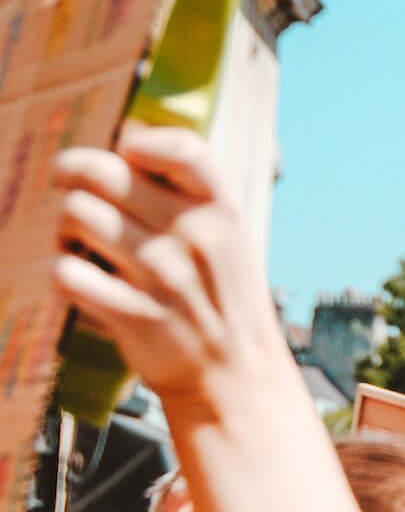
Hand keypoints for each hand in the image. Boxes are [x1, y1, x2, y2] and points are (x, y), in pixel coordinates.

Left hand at [51, 125, 292, 418]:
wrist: (235, 378)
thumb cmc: (221, 298)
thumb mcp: (227, 238)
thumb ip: (187, 189)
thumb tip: (129, 132)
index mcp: (222, 212)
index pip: (181, 149)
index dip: (138, 143)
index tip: (128, 157)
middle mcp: (195, 238)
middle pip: (100, 173)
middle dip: (74, 178)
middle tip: (76, 193)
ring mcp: (164, 278)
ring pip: (75, 216)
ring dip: (64, 230)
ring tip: (79, 244)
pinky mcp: (134, 316)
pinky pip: (65, 272)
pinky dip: (63, 274)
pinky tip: (82, 280)